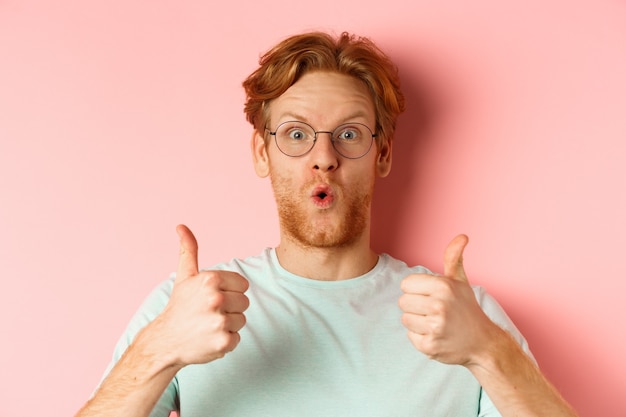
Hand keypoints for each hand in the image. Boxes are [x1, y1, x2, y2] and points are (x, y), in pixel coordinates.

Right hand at [148, 224, 249, 366]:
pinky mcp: (223, 342)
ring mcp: (219, 321)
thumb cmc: (179, 306)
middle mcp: (216, 299)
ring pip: (241, 320)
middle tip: (208, 313)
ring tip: (207, 325)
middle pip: (245, 302)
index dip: (230, 291)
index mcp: (210, 280)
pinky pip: (237, 338)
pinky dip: (225, 341)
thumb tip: (181, 226)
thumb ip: (189, 250)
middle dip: (230, 308)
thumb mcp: (184, 276)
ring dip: (228, 325)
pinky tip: (209, 338)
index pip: (243, 284)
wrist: (165, 341)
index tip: (212, 298)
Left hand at [398, 235, 495, 365]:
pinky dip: (420, 337)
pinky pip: (410, 335)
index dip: (416, 290)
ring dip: (417, 322)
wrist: (483, 343)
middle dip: (416, 306)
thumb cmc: (467, 309)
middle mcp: (440, 306)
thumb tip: (462, 236)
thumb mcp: (460, 281)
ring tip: (436, 323)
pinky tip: (437, 335)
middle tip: (434, 311)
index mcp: (444, 287)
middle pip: (403, 302)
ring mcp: (435, 327)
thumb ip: (454, 257)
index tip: (431, 296)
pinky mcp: (430, 346)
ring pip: (405, 319)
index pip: (406, 284)